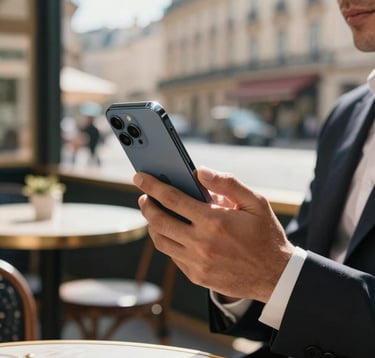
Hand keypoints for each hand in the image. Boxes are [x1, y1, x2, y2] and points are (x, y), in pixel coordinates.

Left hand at [133, 167, 293, 302]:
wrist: (275, 275)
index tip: (140, 177)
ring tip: (154, 214)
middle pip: (158, 221)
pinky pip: (172, 256)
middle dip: (146, 205)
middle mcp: (201, 243)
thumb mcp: (255, 202)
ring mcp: (197, 263)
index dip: (152, 186)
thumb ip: (228, 183)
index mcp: (214, 221)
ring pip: (161, 241)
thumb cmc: (265, 234)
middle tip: (144, 197)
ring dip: (152, 225)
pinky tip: (172, 233)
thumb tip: (200, 172)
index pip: (172, 199)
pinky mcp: (197, 276)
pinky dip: (167, 241)